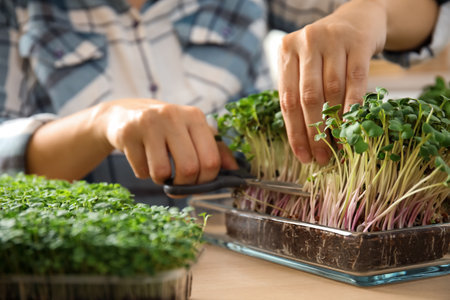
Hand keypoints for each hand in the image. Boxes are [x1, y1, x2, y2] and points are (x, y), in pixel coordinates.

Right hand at [96, 99, 237, 184]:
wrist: (123, 114)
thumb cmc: (165, 127)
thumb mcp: (191, 132)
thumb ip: (215, 149)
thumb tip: (235, 169)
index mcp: (195, 116)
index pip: (211, 160)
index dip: (206, 181)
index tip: (198, 183)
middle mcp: (173, 116)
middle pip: (189, 168)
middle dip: (184, 185)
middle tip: (178, 184)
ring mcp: (149, 123)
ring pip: (162, 172)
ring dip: (161, 180)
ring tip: (159, 168)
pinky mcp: (128, 132)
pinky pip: (141, 171)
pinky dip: (143, 173)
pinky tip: (142, 158)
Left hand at [278, 0, 387, 164]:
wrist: (358, 18)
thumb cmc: (327, 51)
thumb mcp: (306, 64)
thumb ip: (300, 91)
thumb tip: (305, 139)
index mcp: (287, 50)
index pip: (287, 99)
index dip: (295, 131)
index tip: (303, 156)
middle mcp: (307, 42)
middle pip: (308, 97)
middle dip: (314, 132)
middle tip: (322, 157)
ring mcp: (333, 40)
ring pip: (332, 90)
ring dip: (336, 123)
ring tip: (339, 146)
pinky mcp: (358, 42)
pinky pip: (356, 80)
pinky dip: (353, 106)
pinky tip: (353, 125)